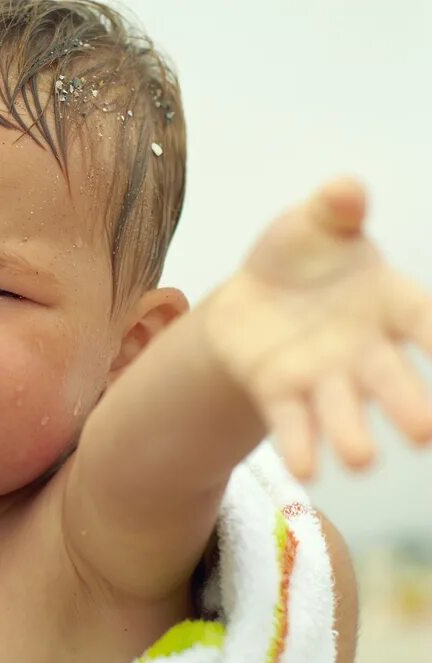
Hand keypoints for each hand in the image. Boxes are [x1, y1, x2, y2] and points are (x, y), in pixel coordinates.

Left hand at [205, 177, 431, 478]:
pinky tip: (305, 469)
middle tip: (426, 433)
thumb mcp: (314, 223)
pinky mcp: (278, 390)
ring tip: (361, 461)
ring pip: (341, 409)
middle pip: (390, 378)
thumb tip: (345, 188)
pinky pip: (291, 420)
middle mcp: (364, 348)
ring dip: (351, 434)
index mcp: (388, 301)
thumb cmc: (302, 254)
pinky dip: (299, 444)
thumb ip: (334, 208)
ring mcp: (322, 374)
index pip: (423, 320)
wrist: (254, 293)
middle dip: (408, 404)